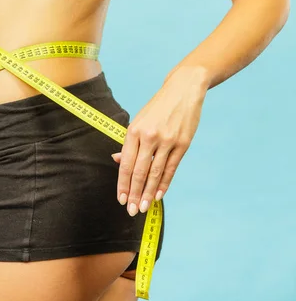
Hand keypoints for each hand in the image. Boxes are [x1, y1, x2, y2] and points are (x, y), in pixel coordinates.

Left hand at [112, 67, 208, 215]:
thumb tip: (117, 162)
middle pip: (139, 171)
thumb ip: (129, 143)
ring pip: (155, 172)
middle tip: (131, 210)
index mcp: (134, 131)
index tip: (121, 198)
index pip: (126, 163)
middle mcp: (149, 137)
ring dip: (148, 192)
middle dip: (134, 193)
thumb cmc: (157, 108)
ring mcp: (167, 141)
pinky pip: (171, 168)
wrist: (182, 90)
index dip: (123, 183)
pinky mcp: (182, 144)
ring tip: (143, 207)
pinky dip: (164, 183)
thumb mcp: (139, 121)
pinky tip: (158, 195)